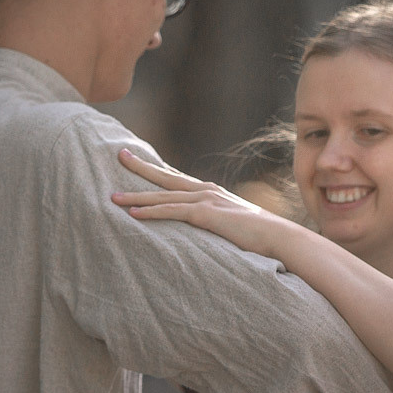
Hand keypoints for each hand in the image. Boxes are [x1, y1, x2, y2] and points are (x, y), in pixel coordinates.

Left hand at [112, 149, 294, 260]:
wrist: (280, 237)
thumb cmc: (260, 236)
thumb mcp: (234, 225)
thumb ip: (218, 222)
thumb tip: (210, 231)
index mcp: (211, 192)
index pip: (177, 178)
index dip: (156, 169)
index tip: (139, 160)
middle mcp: (206, 191)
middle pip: (166, 177)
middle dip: (140, 166)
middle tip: (119, 155)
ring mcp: (206, 201)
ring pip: (163, 195)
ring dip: (136, 196)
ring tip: (113, 197)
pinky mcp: (206, 215)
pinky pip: (172, 212)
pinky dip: (152, 212)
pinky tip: (134, 214)